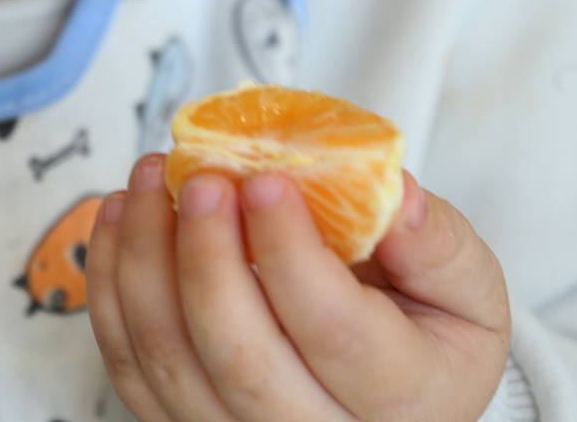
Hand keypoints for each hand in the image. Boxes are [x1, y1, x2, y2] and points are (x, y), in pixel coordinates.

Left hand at [87, 154, 510, 420]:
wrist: (392, 393)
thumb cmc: (425, 334)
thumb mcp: (464, 287)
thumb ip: (433, 242)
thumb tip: (391, 192)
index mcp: (400, 400)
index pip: (333, 331)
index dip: (290, 254)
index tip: (266, 181)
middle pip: (239, 359)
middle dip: (207, 257)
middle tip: (200, 177)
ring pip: (169, 362)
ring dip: (145, 260)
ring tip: (150, 178)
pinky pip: (127, 363)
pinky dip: (112, 285)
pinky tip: (122, 217)